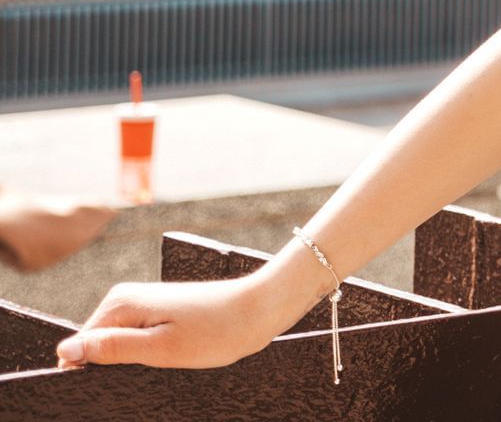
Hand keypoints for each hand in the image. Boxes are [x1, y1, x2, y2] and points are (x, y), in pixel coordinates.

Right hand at [56, 264, 312, 369]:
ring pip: (119, 346)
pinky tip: (172, 357)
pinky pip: (138, 341)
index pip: (78, 348)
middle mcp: (126, 298)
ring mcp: (144, 304)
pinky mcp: (160, 312)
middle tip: (153, 370)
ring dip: (133, 362)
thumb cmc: (217, 330)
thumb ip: (111, 349)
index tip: (125, 377)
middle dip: (114, 367)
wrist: (261, 310)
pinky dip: (149, 355)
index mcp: (119, 304)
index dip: (92, 371)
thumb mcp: (160, 348)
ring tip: (167, 361)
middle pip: (97, 347)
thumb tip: (64, 351)